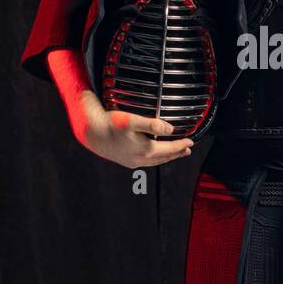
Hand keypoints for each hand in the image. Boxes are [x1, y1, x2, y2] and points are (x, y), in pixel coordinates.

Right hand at [73, 92, 194, 168]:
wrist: (92, 134)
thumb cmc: (110, 125)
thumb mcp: (132, 121)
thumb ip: (152, 124)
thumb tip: (170, 129)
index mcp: (146, 150)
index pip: (170, 148)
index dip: (181, 144)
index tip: (190, 141)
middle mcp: (141, 159)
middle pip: (165, 157)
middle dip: (177, 153)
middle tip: (187, 150)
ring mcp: (134, 162)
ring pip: (156, 161)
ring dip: (167, 157)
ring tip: (175, 153)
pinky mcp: (126, 161)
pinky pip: (147, 162)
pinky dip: (156, 158)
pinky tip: (155, 155)